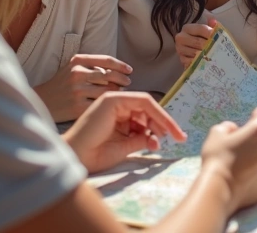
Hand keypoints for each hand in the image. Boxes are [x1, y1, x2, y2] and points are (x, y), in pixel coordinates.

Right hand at [34, 54, 133, 121]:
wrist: (42, 101)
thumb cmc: (61, 84)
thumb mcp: (71, 67)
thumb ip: (91, 65)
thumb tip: (117, 70)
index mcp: (77, 61)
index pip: (107, 60)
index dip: (121, 65)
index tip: (129, 70)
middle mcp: (77, 74)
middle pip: (110, 76)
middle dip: (122, 80)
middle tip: (128, 83)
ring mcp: (77, 91)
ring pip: (107, 91)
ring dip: (117, 93)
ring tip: (120, 93)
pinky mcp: (77, 107)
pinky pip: (100, 104)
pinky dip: (108, 104)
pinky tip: (110, 105)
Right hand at [63, 91, 185, 172]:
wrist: (78, 157)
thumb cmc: (96, 155)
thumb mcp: (127, 146)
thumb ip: (142, 139)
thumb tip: (159, 136)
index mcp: (117, 116)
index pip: (144, 115)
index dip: (162, 124)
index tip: (178, 137)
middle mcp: (116, 106)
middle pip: (148, 109)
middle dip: (163, 123)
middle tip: (176, 136)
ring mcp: (114, 100)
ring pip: (147, 104)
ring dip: (160, 120)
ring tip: (162, 137)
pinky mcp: (113, 99)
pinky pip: (143, 102)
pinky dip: (156, 115)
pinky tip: (160, 129)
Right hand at [175, 16, 217, 67]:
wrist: (196, 49)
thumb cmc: (203, 38)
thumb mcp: (208, 30)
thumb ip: (212, 26)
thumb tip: (214, 22)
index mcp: (187, 28)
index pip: (201, 29)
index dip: (212, 33)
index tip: (220, 38)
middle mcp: (181, 37)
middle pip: (199, 41)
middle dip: (210, 46)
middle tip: (220, 49)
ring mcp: (180, 49)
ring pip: (196, 52)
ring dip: (206, 55)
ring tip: (216, 56)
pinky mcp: (181, 60)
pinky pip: (192, 61)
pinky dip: (200, 62)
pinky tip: (207, 62)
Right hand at [201, 107, 256, 211]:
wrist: (220, 191)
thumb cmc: (217, 159)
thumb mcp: (216, 134)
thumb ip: (227, 127)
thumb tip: (234, 130)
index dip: (255, 116)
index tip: (248, 122)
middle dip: (256, 140)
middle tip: (240, 149)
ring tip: (240, 166)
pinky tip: (244, 178)